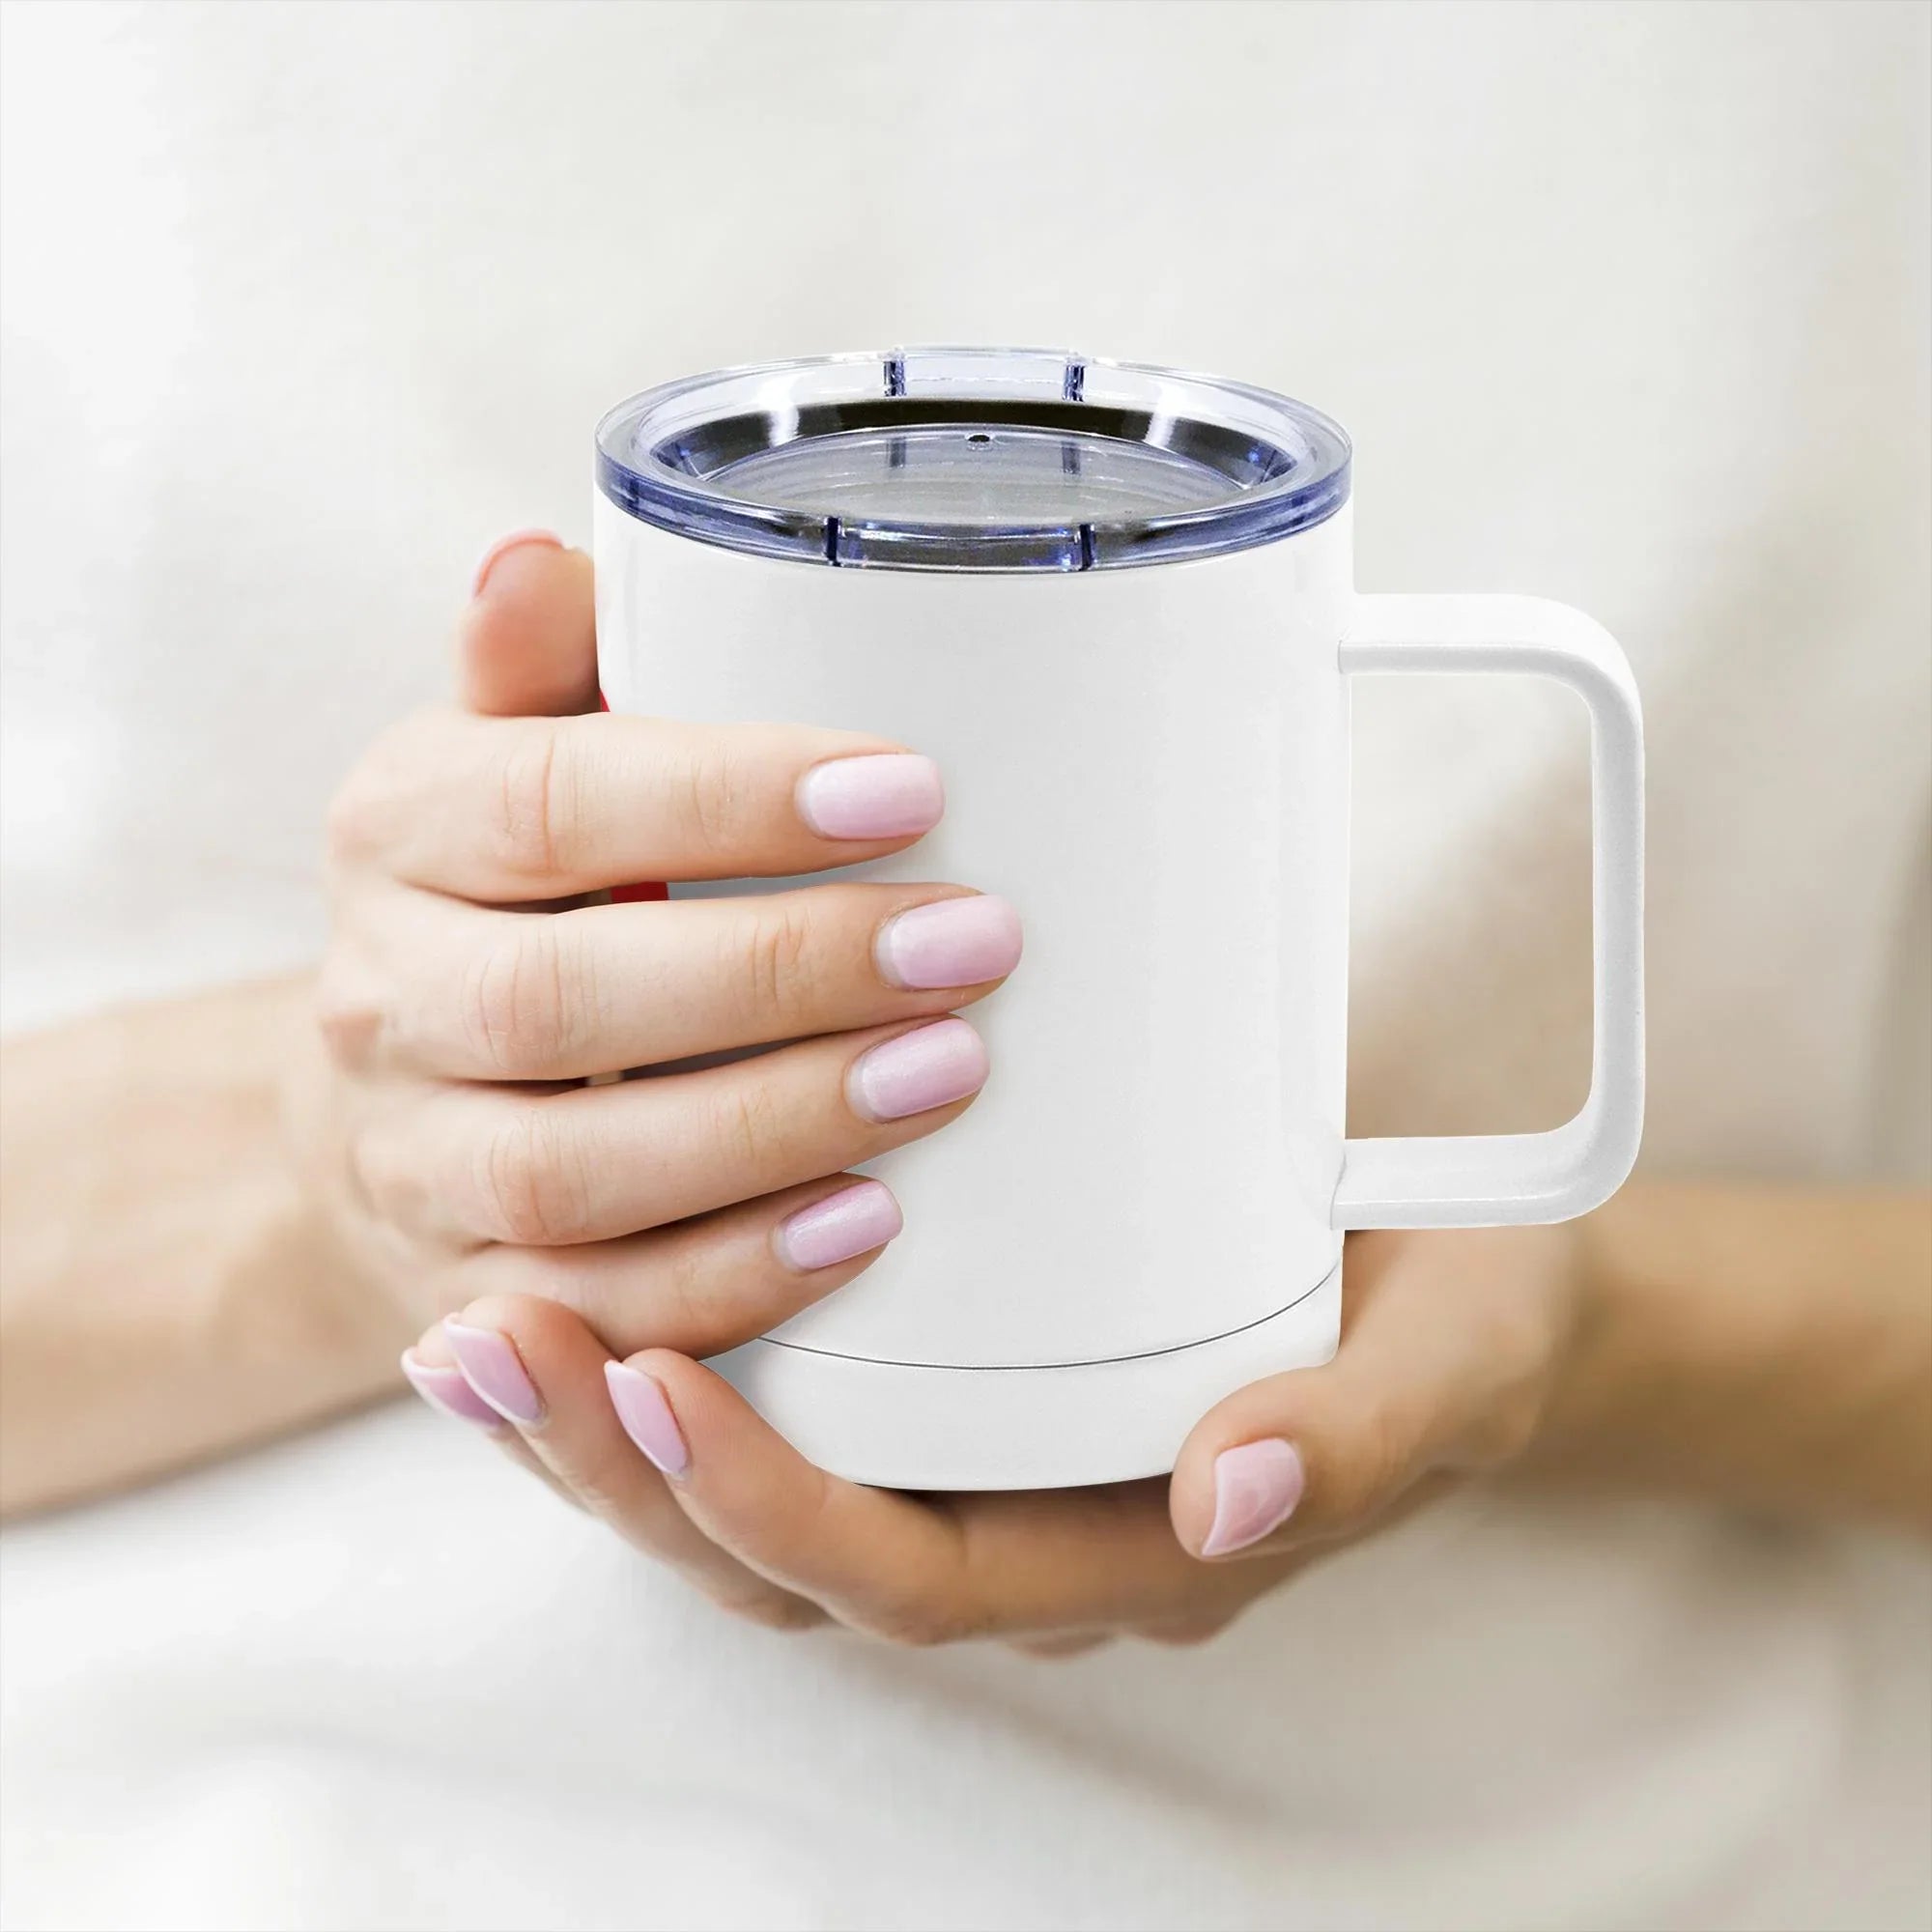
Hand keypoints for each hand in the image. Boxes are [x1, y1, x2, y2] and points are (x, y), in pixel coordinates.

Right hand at [295, 532, 1021, 1611]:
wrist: (392, 1091)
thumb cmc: (512, 889)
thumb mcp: (507, 754)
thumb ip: (541, 670)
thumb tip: (547, 553)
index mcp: (398, 826)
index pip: (552, 804)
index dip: (728, 800)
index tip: (911, 787)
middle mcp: (376, 996)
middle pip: (564, 1000)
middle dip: (784, 974)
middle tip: (972, 946)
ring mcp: (407, 1161)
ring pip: (572, 1171)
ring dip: (772, 1127)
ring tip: (945, 1075)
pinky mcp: (461, 1289)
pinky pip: (591, 1304)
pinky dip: (732, 1274)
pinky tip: (865, 1226)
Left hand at [406, 1220, 1588, 1646]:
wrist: (1472, 1283)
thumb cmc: (1455, 1320)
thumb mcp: (1449, 1368)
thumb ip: (1364, 1438)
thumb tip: (1232, 1493)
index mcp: (1116, 1551)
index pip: (904, 1576)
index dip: (763, 1506)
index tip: (647, 1382)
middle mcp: (1019, 1531)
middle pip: (779, 1554)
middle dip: (622, 1469)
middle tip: (490, 1344)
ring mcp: (975, 1461)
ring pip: (751, 1491)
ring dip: (603, 1423)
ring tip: (478, 1321)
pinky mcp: (952, 1377)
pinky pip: (782, 1405)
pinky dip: (664, 1351)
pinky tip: (572, 1265)